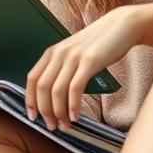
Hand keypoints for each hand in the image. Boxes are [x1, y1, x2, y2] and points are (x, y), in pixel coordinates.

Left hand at [25, 6, 144, 131]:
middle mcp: (59, 53)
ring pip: (56, 90)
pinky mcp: (90, 61)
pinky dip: (73, 105)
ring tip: (65, 126)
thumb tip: (54, 96)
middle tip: (52, 127)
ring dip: (58, 112)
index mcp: (52, 52)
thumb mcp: (74, 53)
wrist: (122, 26)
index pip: (32, 78)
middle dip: (44, 111)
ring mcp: (74, 56)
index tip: (33, 117)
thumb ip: (63, 68)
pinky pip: (75, 87)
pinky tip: (75, 116)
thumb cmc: (99, 44)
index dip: (30, 99)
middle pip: (42, 87)